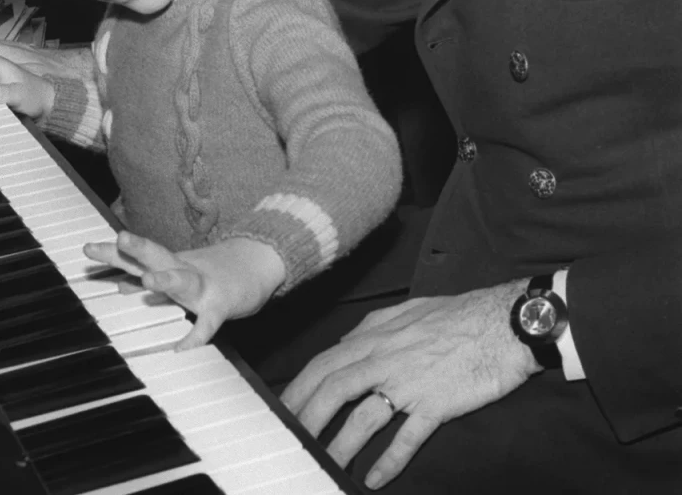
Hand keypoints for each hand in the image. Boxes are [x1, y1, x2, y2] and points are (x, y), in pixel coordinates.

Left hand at [83, 230, 285, 349]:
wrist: (257, 264)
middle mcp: (184, 270)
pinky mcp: (222, 305)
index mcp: (170, 264)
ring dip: (168, 279)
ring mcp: (203, 286)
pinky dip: (197, 335)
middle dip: (138, 249)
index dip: (113, 251)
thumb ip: (149, 278)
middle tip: (120, 238)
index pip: (138, 256)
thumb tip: (118, 283)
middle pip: (159, 255)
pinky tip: (184, 349)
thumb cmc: (212, 273)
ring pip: (184, 279)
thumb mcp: (178, 271)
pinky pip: (208, 321)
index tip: (87, 247)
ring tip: (150, 282)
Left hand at [281, 281, 538, 489]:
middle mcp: (386, 357)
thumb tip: (349, 341)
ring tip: (323, 466)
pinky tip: (376, 479)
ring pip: (362, 417)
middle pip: (332, 388)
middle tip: (290, 440)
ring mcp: (410, 382)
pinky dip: (389, 461)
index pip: (326, 362)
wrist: (505, 322)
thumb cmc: (460, 315)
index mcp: (378, 335)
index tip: (284, 407)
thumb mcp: (410, 310)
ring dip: (339, 445)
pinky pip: (406, 438)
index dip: (300, 387)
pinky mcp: (435, 404)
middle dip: (306, 417)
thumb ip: (376, 325)